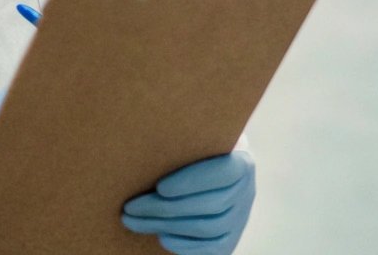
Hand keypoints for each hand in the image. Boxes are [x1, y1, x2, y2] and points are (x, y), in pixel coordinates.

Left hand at [121, 150, 256, 254]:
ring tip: (135, 220)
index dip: (193, 181)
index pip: (224, 173)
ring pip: (207, 228)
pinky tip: (161, 236)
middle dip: (165, 208)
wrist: (213, 175)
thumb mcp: (198, 142)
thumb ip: (187, 142)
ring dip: (167, 226)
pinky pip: (211, 249)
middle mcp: (246, 192)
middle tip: (131, 207)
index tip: (159, 186)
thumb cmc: (197, 153)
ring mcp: (240, 219)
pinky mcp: (229, 240)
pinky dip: (184, 245)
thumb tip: (155, 133)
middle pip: (209, 205)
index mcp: (242, 163)